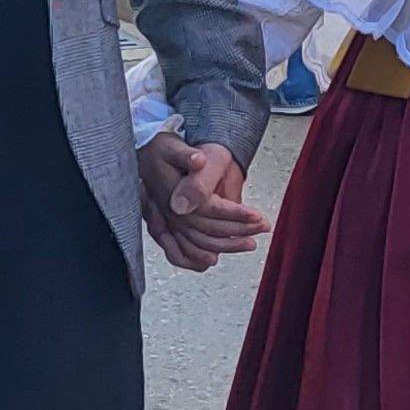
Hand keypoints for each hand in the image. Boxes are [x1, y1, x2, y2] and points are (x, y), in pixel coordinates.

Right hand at [137, 133, 269, 271]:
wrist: (146, 157)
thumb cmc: (162, 151)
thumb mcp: (174, 147)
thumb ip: (186, 156)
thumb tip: (198, 160)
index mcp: (175, 194)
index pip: (211, 209)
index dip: (236, 213)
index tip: (257, 215)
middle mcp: (172, 213)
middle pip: (209, 230)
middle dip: (239, 230)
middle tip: (263, 227)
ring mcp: (169, 223)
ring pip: (199, 243)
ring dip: (226, 246)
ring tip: (249, 243)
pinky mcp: (168, 227)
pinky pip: (180, 250)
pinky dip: (194, 258)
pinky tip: (209, 262)